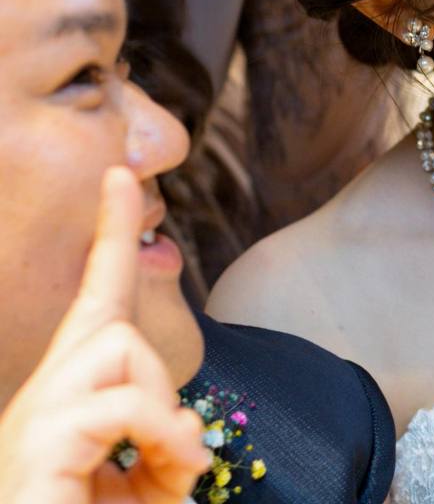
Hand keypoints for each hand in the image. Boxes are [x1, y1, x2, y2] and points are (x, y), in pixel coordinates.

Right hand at [0, 167, 209, 503]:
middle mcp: (40, 401)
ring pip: (118, 347)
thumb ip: (170, 439)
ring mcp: (30, 421)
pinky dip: (158, 434)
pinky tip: (164, 479)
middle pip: (110, 319)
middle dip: (155, 373)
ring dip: (160, 411)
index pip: (93, 301)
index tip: (120, 174)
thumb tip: (190, 425)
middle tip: (179, 452)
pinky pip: (118, 402)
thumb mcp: (152, 485)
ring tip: (166, 474)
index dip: (109, 236)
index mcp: (68, 402)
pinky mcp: (34, 445)